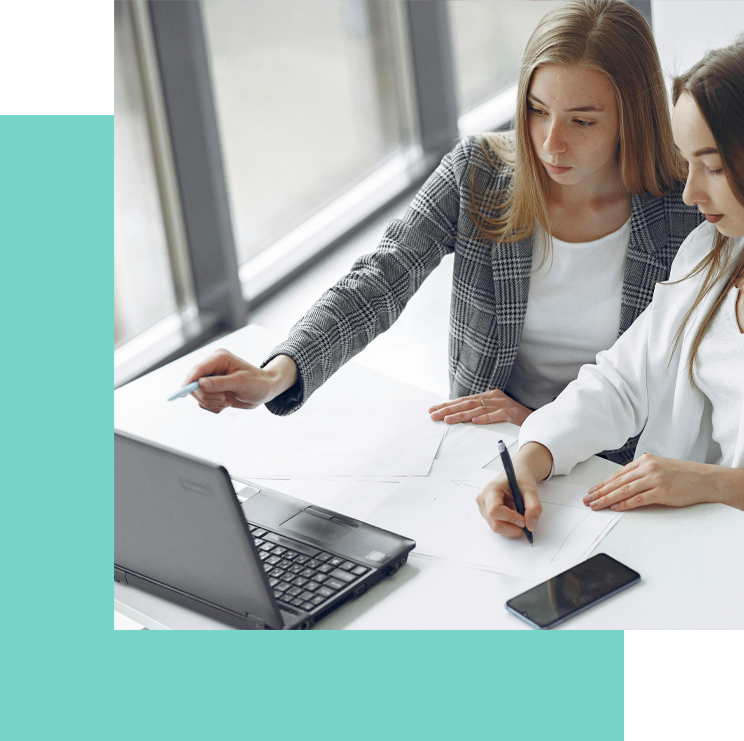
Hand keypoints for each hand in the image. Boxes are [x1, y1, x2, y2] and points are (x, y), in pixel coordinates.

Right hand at [182, 350, 297, 413]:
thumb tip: (201, 384)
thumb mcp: (241, 382)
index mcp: (218, 358)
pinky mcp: (214, 391)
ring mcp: (212, 380)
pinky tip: (228, 403)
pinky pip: (205, 403)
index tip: (183, 393)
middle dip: (207, 396)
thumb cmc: (258, 382)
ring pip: (199, 396)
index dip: (189, 381)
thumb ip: (220, 383)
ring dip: (212, 403)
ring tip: (228, 401)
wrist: (266, 391)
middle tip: (223, 400)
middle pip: (194, 385)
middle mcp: (213, 368)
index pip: (197, 370)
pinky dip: (214, 407)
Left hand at [429, 389, 531, 425]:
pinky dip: (486, 418)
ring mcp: (503, 405)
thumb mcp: (494, 412)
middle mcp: (494, 398)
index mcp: (488, 396)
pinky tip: (475, 422)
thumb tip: (459, 417)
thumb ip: (479, 412)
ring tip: (448, 420)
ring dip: (461, 415)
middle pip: (467, 403)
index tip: (432, 410)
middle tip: (433, 415)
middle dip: (448, 409)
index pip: (463, 400)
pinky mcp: (512, 413)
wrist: (537, 420)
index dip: (447, 405)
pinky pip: (497, 415)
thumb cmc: (514, 418)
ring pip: (478, 409)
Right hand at [475, 443, 551, 537]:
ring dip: (512, 528)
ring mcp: (483, 509)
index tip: (524, 520)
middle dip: (513, 528)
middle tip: (527, 524)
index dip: (510, 518)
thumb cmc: (520, 479)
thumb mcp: (530, 489)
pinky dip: (510, 527)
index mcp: (491, 489)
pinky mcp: (487, 515)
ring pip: (496, 528)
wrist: (516, 476)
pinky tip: (515, 517)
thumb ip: (534, 507)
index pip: (495, 510)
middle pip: (495, 523)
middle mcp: (483, 500)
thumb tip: (531, 526)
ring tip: (521, 516)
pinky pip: (498, 527)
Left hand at [583, 454, 738, 510]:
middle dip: (600, 492)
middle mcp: (647, 467)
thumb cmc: (682, 474)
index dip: (603, 484)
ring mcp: (655, 479)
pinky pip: (639, 499)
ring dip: (607, 499)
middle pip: (618, 482)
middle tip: (587, 499)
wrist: (705, 479)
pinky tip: (615, 507)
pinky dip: (625, 504)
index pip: (618, 474)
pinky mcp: (662, 492)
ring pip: (624, 490)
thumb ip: (641, 473)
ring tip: (596, 505)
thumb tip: (621, 485)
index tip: (592, 491)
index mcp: (644, 460)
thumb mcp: (659, 468)